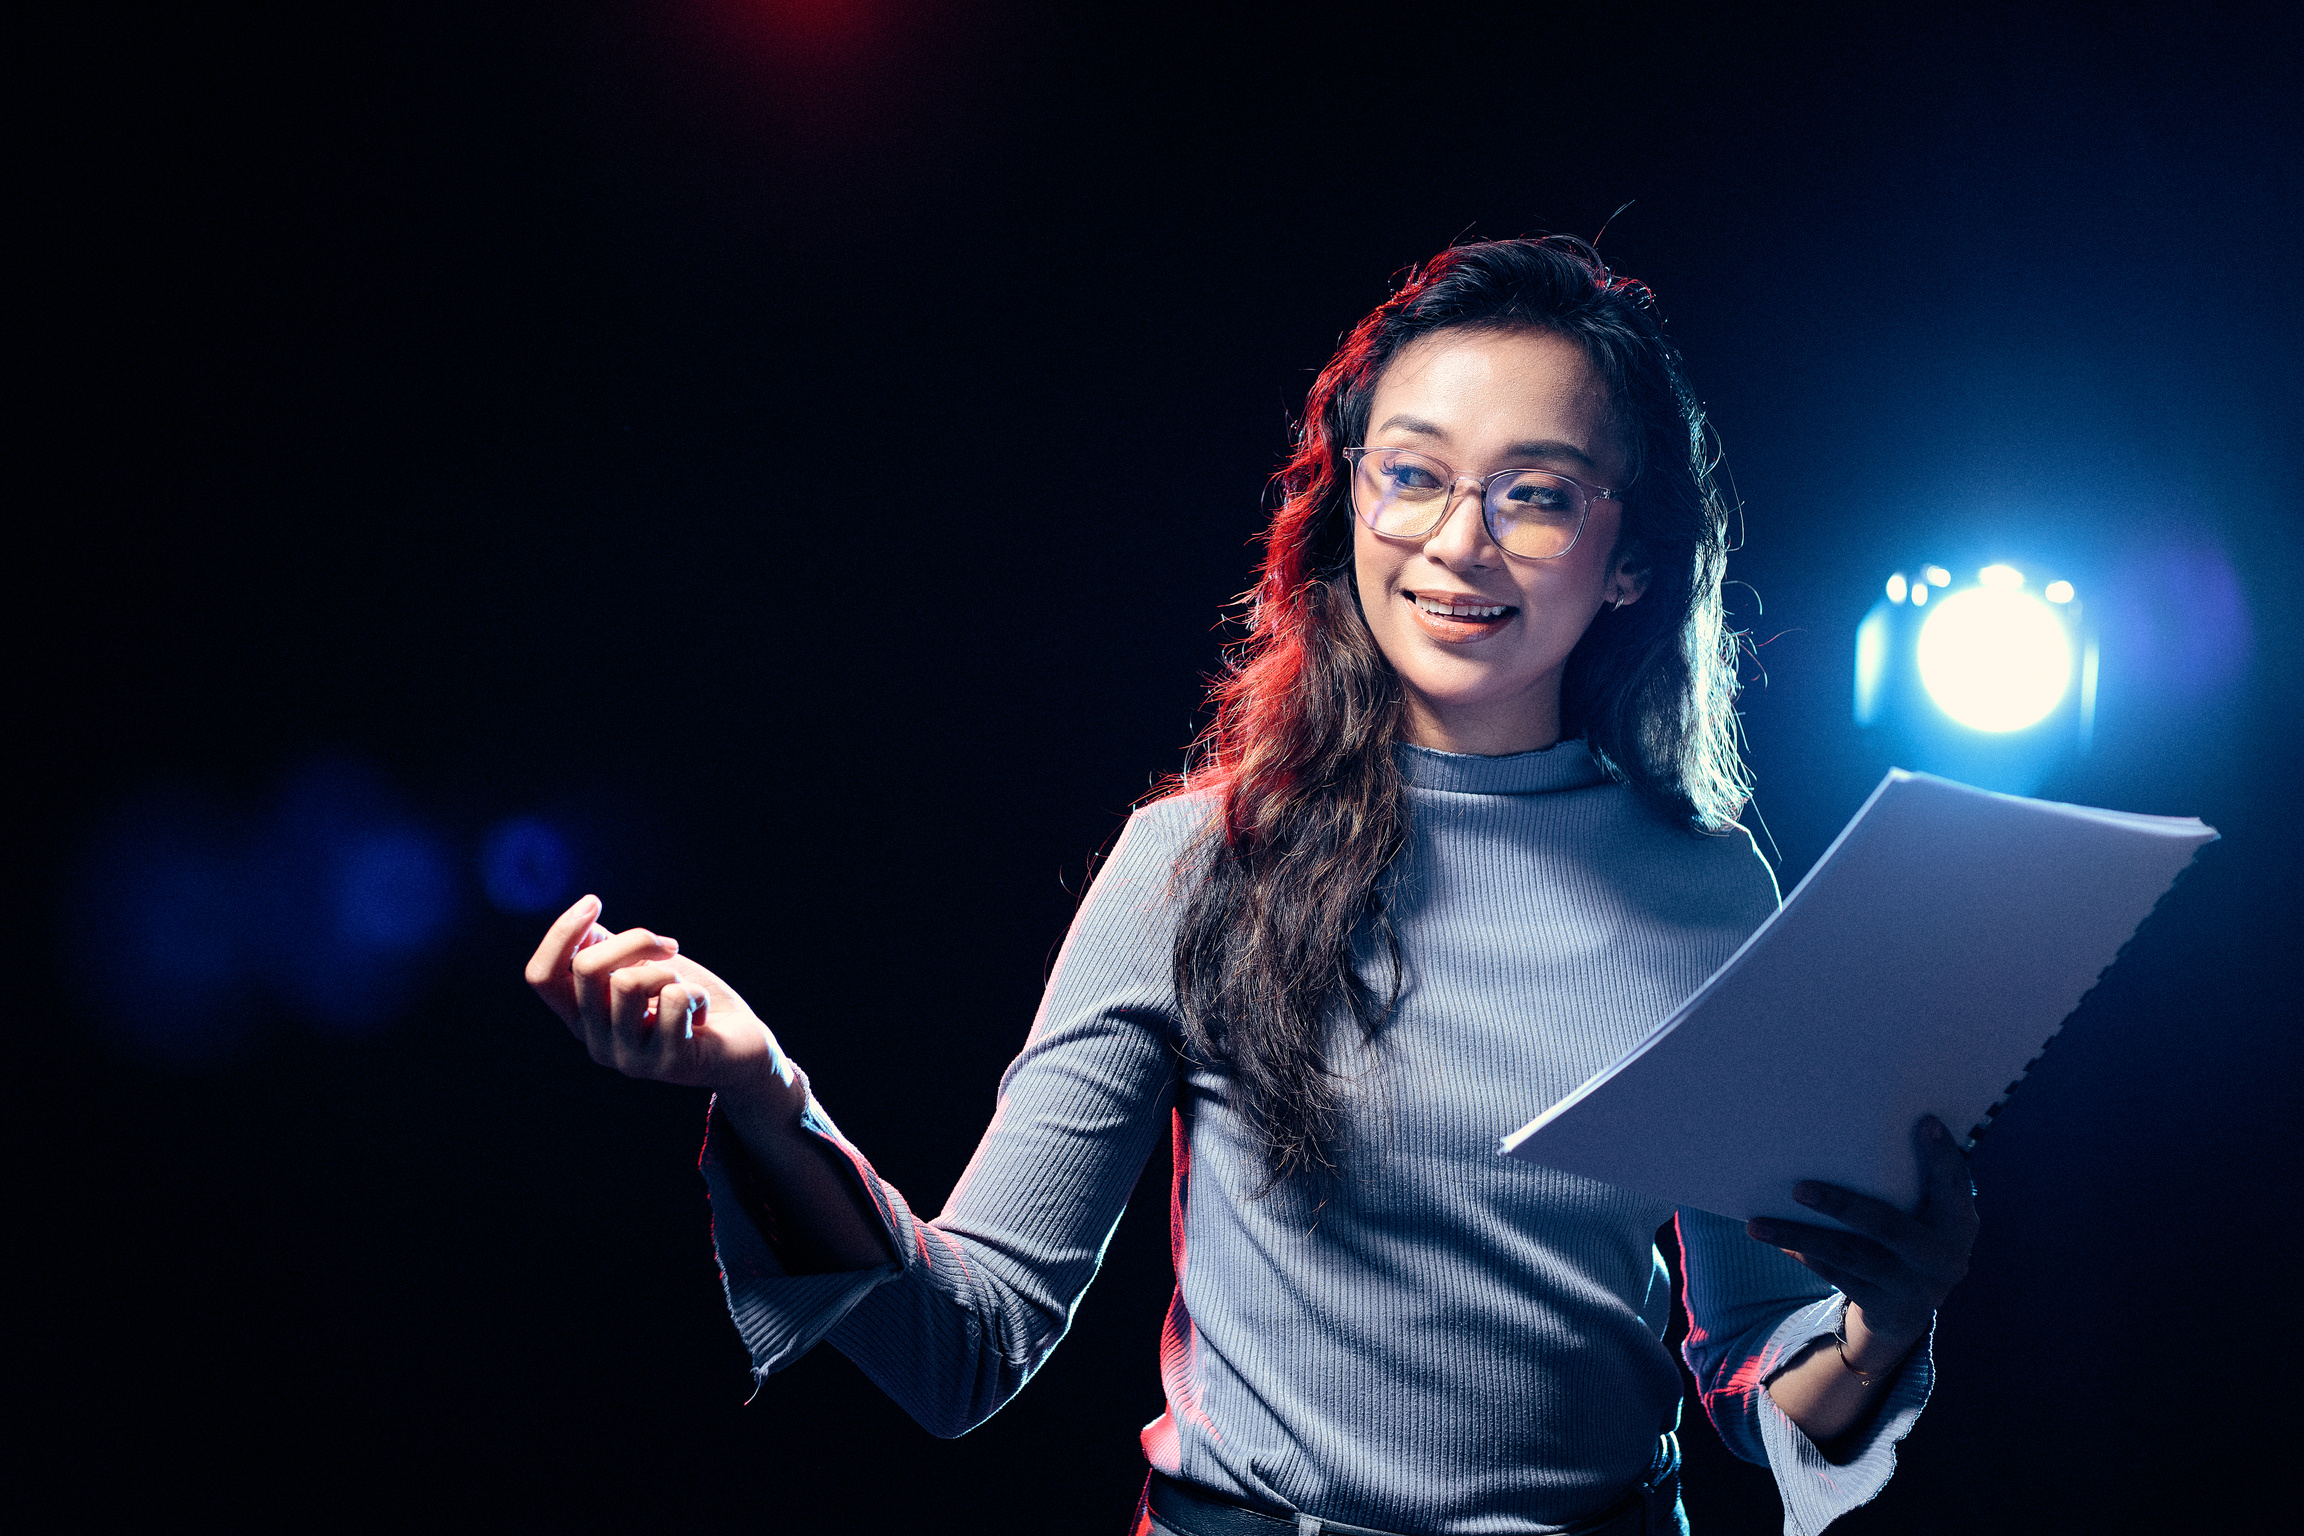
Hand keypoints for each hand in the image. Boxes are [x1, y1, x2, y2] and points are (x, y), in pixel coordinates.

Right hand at [523, 894, 801, 1114]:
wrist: (741, 1044)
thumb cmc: (689, 1001)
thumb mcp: (644, 969)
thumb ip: (610, 952)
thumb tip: (584, 924)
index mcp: (582, 1019)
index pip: (540, 977)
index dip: (560, 933)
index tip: (594, 902)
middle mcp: (596, 1044)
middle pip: (586, 968)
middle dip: (635, 940)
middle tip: (668, 947)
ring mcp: (630, 1058)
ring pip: (629, 981)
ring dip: (666, 971)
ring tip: (683, 989)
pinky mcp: (667, 1064)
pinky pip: (674, 999)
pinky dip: (696, 994)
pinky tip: (702, 1014)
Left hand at [1746, 1115, 1978, 1367]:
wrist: (1909, 1312)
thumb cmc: (1911, 1236)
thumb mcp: (1928, 1214)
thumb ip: (1915, 1180)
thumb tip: (1877, 1126)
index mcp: (1959, 1224)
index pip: (1954, 1185)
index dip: (1942, 1157)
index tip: (1925, 1122)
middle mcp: (1942, 1258)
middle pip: (1886, 1226)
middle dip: (1840, 1205)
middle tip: (1798, 1188)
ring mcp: (1913, 1288)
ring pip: (1848, 1255)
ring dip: (1799, 1235)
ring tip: (1757, 1224)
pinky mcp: (1884, 1308)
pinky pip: (1836, 1275)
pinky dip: (1804, 1255)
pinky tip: (1776, 1240)